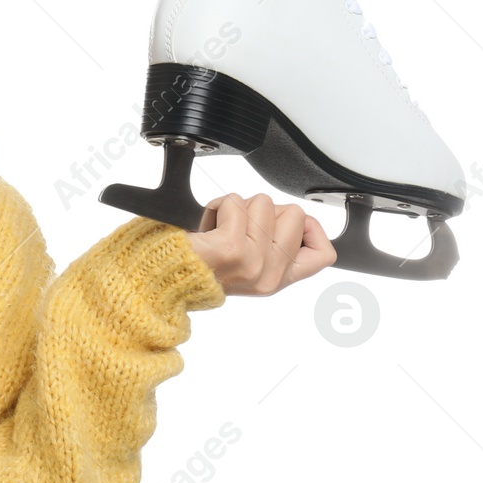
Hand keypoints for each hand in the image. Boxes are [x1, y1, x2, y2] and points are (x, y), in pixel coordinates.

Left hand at [183, 192, 336, 295]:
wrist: (159, 278)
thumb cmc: (195, 265)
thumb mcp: (246, 264)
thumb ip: (273, 247)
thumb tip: (293, 217)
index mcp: (276, 280)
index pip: (324, 253)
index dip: (312, 228)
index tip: (285, 224)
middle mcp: (268, 276)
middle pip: (294, 214)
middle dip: (263, 210)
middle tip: (237, 229)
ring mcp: (252, 263)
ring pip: (264, 203)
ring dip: (237, 206)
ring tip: (218, 228)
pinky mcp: (231, 249)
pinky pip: (236, 203)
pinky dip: (218, 205)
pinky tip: (207, 224)